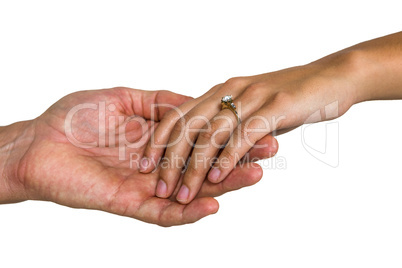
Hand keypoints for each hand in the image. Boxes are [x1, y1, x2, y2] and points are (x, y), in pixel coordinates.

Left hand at [0, 87, 277, 225]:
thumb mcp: (125, 98)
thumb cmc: (75, 117)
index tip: (256, 126)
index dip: (228, 134)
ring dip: (223, 186)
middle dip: (238, 159)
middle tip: (269, 152)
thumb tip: (192, 101)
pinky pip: (164, 213)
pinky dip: (189, 212)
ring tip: (254, 175)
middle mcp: (158, 164)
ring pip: (192, 190)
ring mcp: (147, 186)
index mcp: (157, 139)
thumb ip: (160, 103)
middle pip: (204, 165)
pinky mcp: (131, 203)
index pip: (201, 139)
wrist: (39, 141)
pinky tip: (213, 204)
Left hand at [141, 51, 363, 203]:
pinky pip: (244, 135)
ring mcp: (252, 97)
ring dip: (194, 167)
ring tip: (183, 194)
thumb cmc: (291, 96)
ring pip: (212, 135)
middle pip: (189, 126)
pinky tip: (216, 178)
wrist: (334, 76)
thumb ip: (231, 120)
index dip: (160, 140)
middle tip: (160, 188)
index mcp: (221, 90)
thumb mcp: (252, 105)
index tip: (146, 165)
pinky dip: (227, 158)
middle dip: (171, 160)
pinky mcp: (276, 106)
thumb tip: (212, 146)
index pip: (179, 114)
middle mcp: (230, 91)